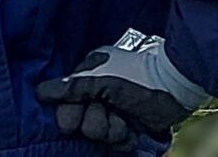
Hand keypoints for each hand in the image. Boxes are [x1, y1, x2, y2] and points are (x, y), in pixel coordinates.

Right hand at [37, 32, 211, 143]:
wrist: (177, 86)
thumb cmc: (139, 77)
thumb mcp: (102, 80)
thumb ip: (72, 87)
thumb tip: (40, 92)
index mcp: (91, 73)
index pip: (66, 105)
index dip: (71, 115)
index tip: (82, 113)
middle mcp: (100, 92)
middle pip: (81, 123)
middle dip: (94, 124)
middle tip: (109, 114)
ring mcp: (114, 109)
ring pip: (97, 135)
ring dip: (110, 131)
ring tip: (124, 121)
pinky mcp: (129, 125)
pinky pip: (114, 143)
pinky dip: (123, 139)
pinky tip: (132, 130)